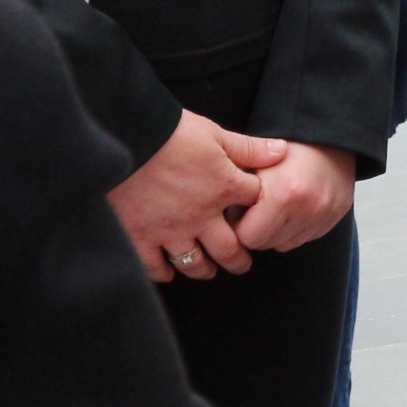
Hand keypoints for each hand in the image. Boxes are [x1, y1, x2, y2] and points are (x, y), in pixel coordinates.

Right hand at [108, 111, 283, 280]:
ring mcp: (170, 230)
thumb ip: (248, 148)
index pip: (254, 205)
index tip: (259, 217)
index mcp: (224, 188)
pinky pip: (154, 265)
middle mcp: (201, 216)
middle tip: (242, 265)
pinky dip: (163, 272)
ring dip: (204, 269)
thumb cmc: (171, 133)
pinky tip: (168, 273)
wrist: (124, 140)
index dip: (259, 210)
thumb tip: (281, 151)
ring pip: (194, 261)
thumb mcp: (215, 134)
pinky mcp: (140, 236)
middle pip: (229, 248)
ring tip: (210, 272)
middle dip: (238, 259)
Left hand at [230, 139, 357, 256]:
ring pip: (284, 244)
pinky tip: (293, 208)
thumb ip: (233, 193)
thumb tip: (217, 220)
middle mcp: (308, 209)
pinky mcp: (334, 218)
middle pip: (265, 244)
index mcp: (284, 195)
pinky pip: (303, 238)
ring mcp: (324, 215)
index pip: (247, 238)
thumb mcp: (253, 164)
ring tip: (275, 207)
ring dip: (275, 232)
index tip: (239, 211)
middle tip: (256, 208)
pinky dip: (294, 228)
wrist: (329, 137)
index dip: (238, 226)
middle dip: (256, 230)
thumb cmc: (285, 150)